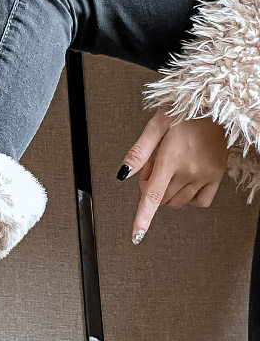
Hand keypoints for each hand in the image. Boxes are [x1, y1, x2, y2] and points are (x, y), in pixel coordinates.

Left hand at [117, 110, 227, 242]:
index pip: (152, 196)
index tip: (137, 235)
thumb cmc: (182, 112)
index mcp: (170, 159)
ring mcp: (205, 175)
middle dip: (151, 188)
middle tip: (155, 166)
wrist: (214, 104)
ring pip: (177, 202)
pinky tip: (186, 182)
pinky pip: (201, 202)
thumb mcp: (155, 125)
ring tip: (172, 168)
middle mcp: (189, 171)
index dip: (143, 218)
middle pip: (160, 199)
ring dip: (168, 192)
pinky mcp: (217, 176)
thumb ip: (138, 152)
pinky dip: (189, 198)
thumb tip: (123, 174)